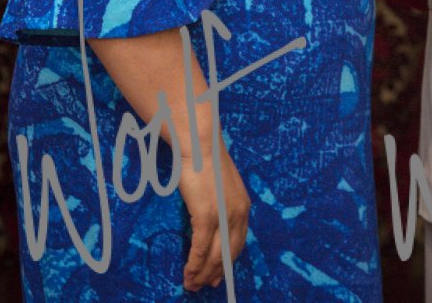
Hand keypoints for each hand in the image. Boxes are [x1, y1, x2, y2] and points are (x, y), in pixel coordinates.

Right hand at [177, 141, 249, 291]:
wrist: (200, 145)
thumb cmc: (206, 162)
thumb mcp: (222, 187)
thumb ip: (222, 205)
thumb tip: (213, 223)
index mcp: (244, 208)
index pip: (238, 244)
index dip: (227, 263)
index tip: (219, 276)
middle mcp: (238, 215)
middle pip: (227, 254)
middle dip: (214, 274)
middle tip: (203, 286)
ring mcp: (223, 216)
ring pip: (213, 256)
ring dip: (202, 274)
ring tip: (191, 285)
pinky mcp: (206, 216)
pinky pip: (200, 248)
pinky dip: (194, 264)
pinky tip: (188, 273)